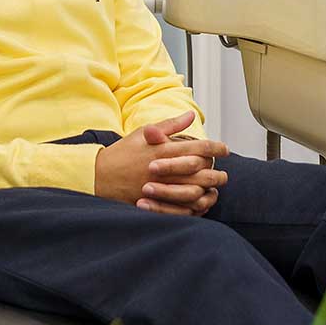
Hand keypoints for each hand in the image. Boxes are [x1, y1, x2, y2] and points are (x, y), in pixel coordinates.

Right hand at [94, 111, 228, 216]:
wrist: (100, 176)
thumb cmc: (123, 152)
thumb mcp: (144, 132)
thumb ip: (170, 125)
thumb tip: (191, 115)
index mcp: (163, 149)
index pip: (198, 147)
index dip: (216, 147)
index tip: (225, 149)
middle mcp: (164, 169)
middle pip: (200, 171)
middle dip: (217, 171)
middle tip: (225, 171)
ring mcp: (159, 188)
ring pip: (194, 191)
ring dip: (209, 188)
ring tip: (216, 186)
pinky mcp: (155, 204)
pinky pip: (181, 209)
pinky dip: (195, 206)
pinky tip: (201, 201)